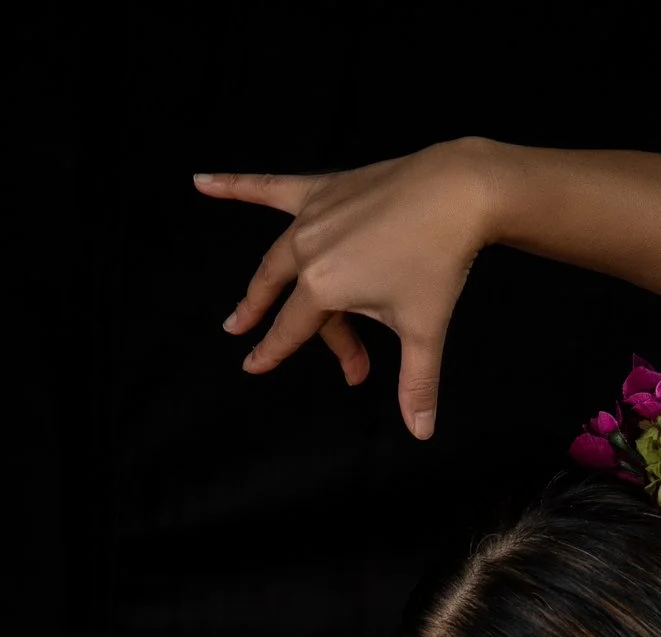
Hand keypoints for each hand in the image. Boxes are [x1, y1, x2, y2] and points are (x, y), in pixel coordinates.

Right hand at [193, 139, 501, 439]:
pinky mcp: (324, 188)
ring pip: (279, 257)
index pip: (290, 331)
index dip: (271, 352)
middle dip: (263, 319)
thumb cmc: (440, 259)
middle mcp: (308, 251)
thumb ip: (415, 382)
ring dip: (262, 281)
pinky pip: (271, 188)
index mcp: (323, 287)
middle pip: (285, 297)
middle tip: (240, 332)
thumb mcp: (423, 328)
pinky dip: (235, 184)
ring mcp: (312, 216)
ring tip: (244, 300)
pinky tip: (200, 181)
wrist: (460, 190)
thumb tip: (421, 432)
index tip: (252, 366)